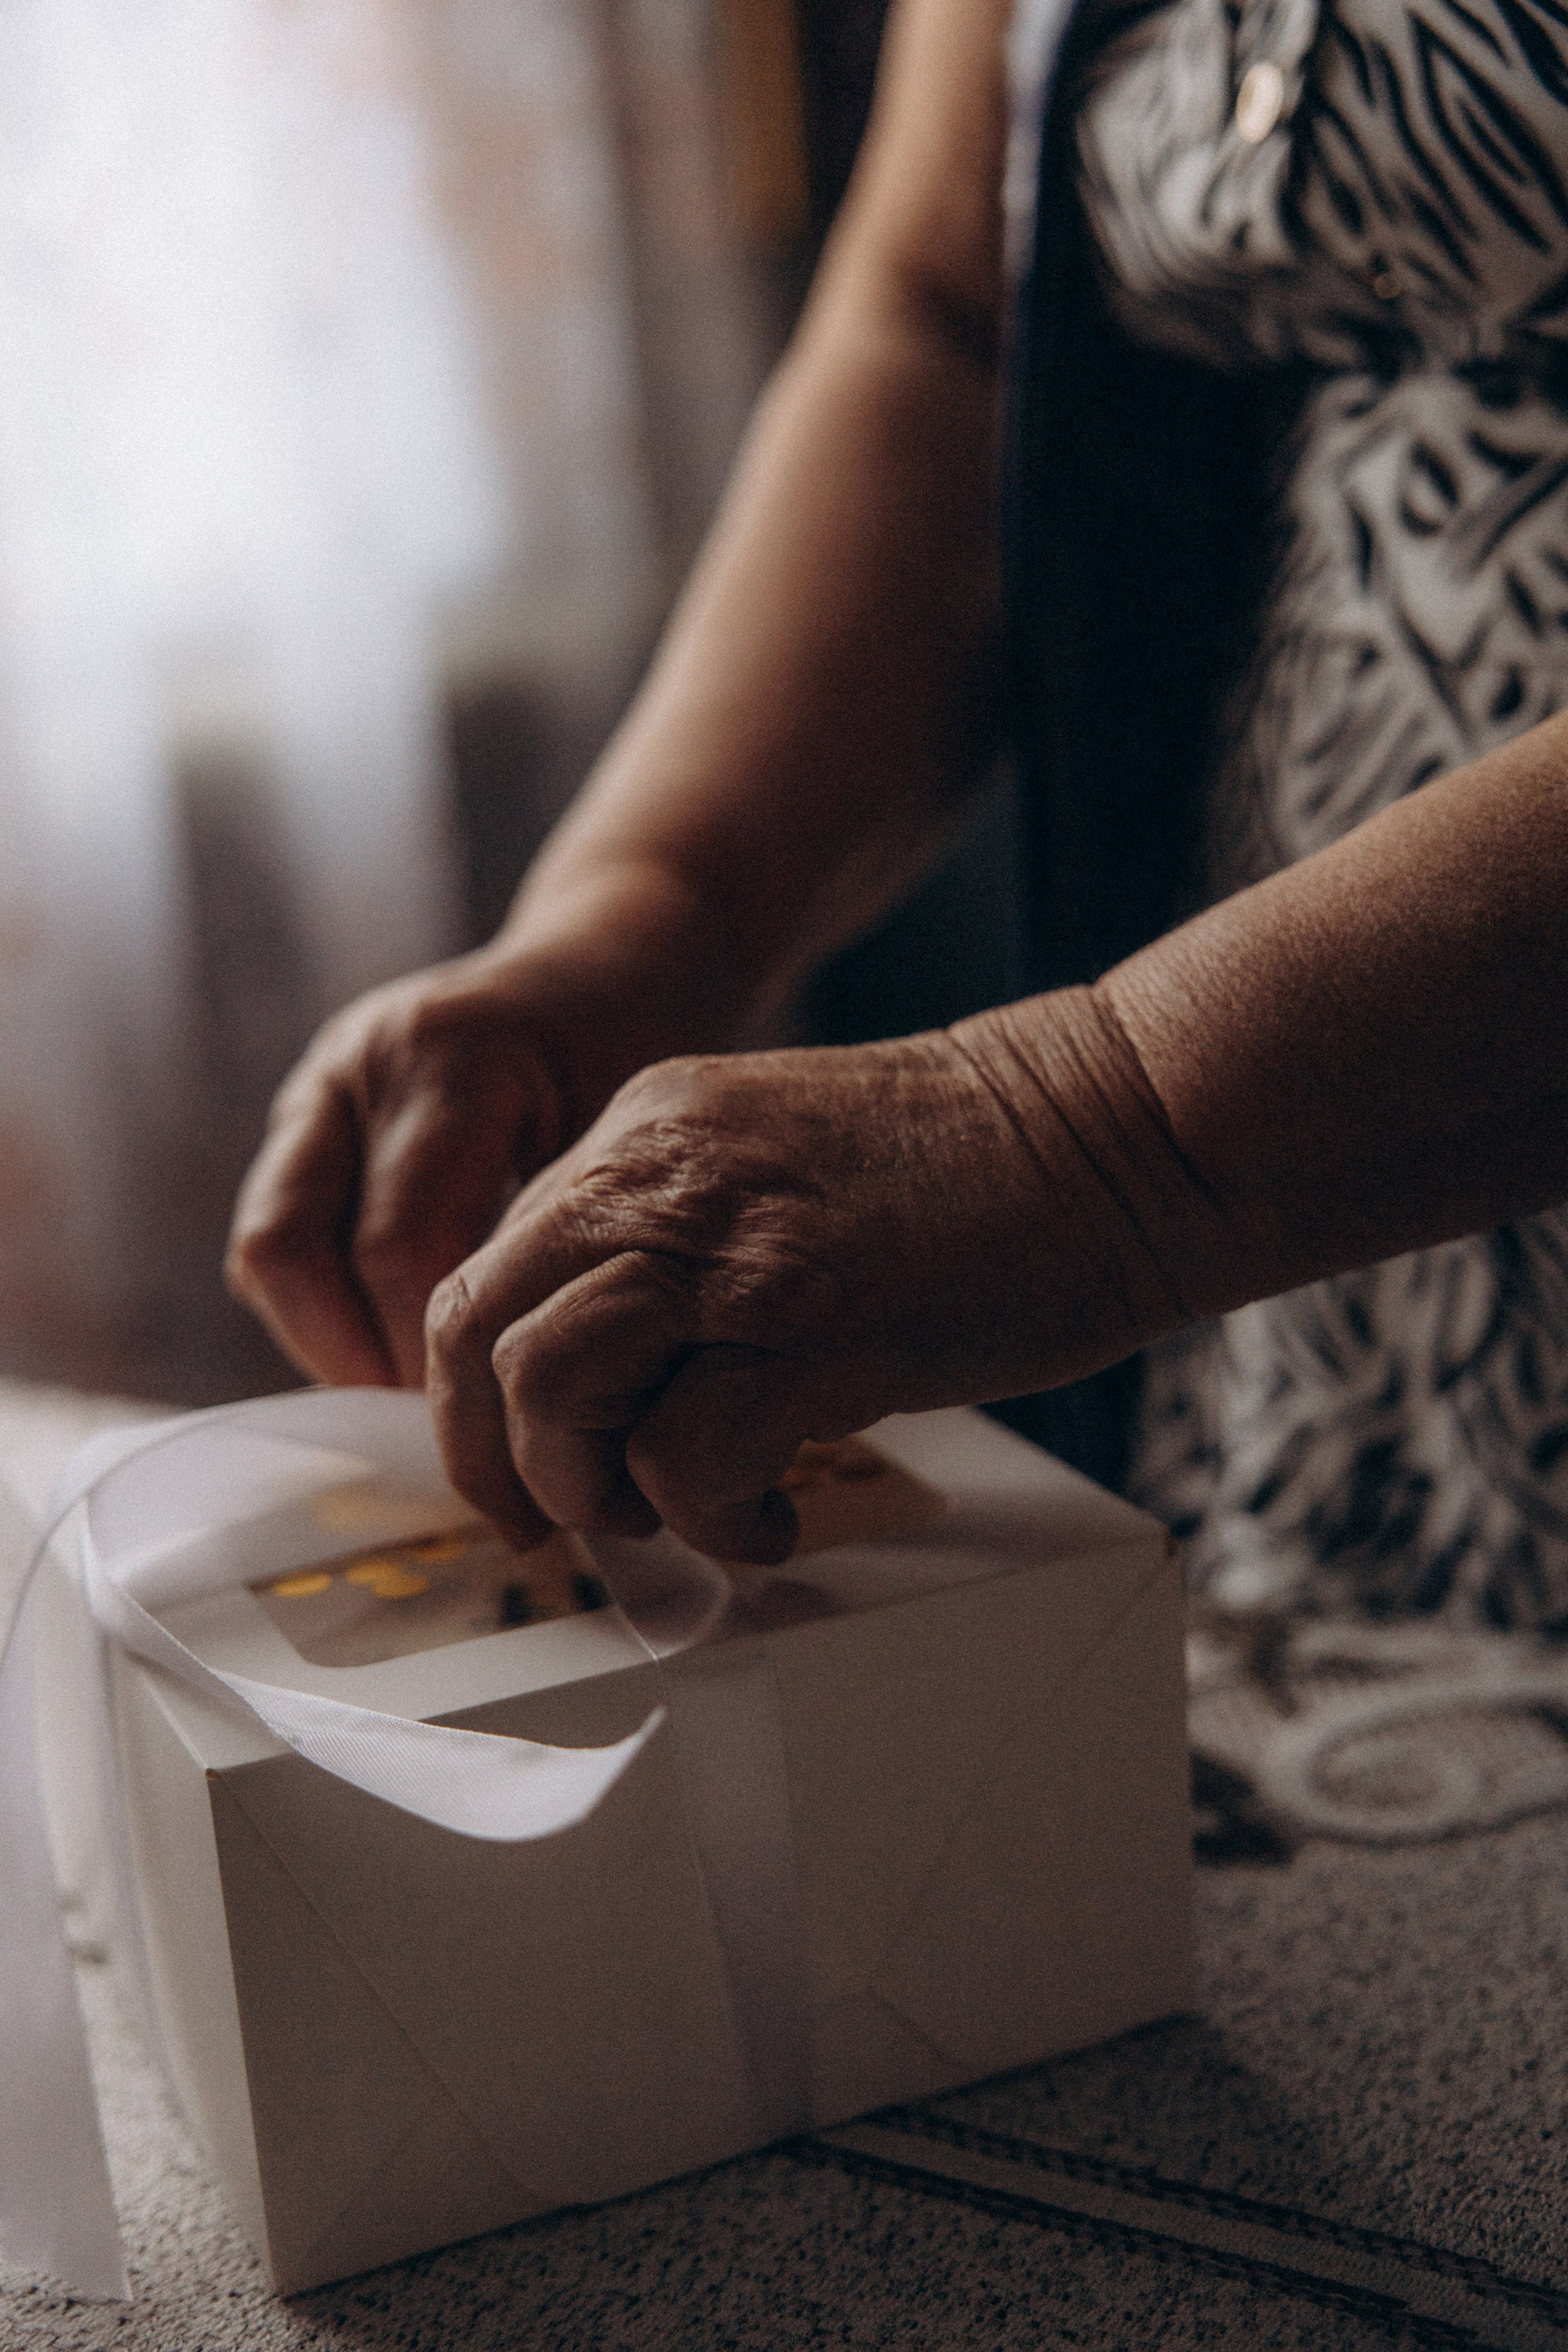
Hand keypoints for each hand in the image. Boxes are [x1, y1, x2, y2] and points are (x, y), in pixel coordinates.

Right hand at [226, 947, 622, 1388]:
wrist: (607, 964)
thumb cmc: (639, 1053)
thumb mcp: (626, 1139)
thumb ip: (560, 1243)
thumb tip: (516, 1391)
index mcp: (450, 1060)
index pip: (397, 1246)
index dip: (428, 1352)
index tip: (486, 1415)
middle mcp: (362, 1063)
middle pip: (290, 1248)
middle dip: (357, 1356)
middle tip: (436, 1419)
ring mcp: (321, 1081)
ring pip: (265, 1248)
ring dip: (326, 1336)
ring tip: (414, 1390)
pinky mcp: (307, 1109)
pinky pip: (282, 1230)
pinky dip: (325, 1300)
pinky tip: (399, 1338)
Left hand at [424, 1012, 1193, 1561]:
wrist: (1117, 1125)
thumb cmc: (973, 1167)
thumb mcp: (776, 1164)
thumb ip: (679, 1233)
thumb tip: (615, 1360)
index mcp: (647, 1132)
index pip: (487, 1270)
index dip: (484, 1393)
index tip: (525, 1462)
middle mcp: (663, 1178)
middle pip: (481, 1329)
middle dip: (500, 1457)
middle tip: (565, 1520)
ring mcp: (735, 1250)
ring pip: (553, 1386)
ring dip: (589, 1486)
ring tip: (668, 1515)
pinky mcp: (817, 1329)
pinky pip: (683, 1458)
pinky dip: (707, 1521)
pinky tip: (769, 1524)